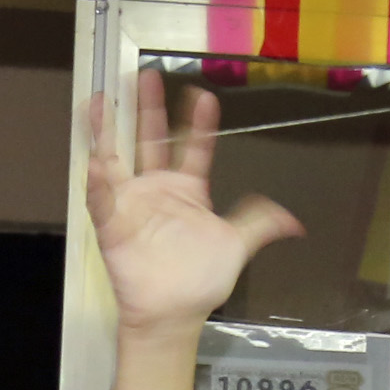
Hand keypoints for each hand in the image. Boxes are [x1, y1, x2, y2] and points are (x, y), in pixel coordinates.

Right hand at [85, 68, 304, 337]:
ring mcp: (133, 206)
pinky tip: (96, 164)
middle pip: (150, 140)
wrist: (173, 314)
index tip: (204, 96)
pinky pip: (102, 202)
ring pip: (116, 159)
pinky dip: (98, 185)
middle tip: (146, 76)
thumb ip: (259, 224)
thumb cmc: (200, 282)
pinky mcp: (114, 226)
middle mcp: (157, 191)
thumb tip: (293, 220)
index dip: (200, 124)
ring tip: (98, 102)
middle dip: (148, 108)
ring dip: (106, 132)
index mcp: (187, 191)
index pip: (194, 148)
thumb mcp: (237, 245)